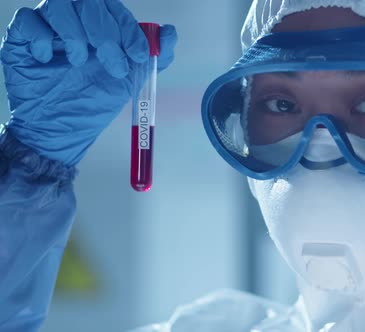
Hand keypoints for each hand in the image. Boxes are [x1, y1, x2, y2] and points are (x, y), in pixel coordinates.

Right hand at [1, 0, 177, 165]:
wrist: (62, 130)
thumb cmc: (94, 102)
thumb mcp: (131, 80)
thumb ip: (155, 57)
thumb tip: (171, 31)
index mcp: (102, 25)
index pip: (116, 10)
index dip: (129, 30)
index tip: (138, 55)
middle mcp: (75, 19)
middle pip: (89, 2)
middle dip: (106, 33)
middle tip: (113, 64)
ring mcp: (47, 26)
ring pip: (59, 4)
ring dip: (75, 34)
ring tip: (79, 63)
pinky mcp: (21, 37)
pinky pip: (27, 19)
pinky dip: (42, 38)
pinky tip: (49, 60)